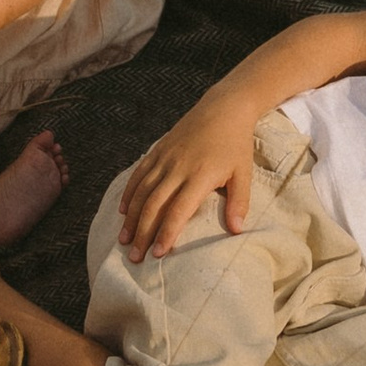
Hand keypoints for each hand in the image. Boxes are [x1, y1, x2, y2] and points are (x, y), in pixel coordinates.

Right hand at [115, 103, 255, 259]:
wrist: (223, 108)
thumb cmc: (235, 144)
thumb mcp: (243, 173)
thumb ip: (238, 202)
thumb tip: (236, 231)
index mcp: (199, 176)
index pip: (177, 212)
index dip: (165, 234)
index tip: (157, 253)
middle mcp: (177, 168)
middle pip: (153, 206)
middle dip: (142, 233)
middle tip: (134, 256)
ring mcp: (164, 158)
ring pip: (141, 192)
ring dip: (131, 218)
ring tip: (124, 240)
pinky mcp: (158, 150)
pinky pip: (138, 174)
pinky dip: (129, 193)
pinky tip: (122, 211)